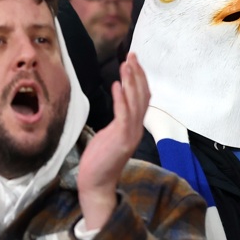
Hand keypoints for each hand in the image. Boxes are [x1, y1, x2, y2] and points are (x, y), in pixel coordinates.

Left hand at [76, 52, 149, 231]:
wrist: (96, 184)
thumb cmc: (100, 161)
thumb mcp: (110, 135)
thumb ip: (118, 120)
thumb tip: (119, 103)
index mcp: (135, 127)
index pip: (143, 98)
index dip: (140, 79)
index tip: (134, 61)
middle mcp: (136, 129)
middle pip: (142, 96)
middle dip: (137, 74)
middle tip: (132, 55)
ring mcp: (130, 134)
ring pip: (136, 103)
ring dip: (131, 82)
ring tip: (126, 64)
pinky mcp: (121, 139)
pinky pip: (123, 115)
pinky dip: (121, 99)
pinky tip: (116, 85)